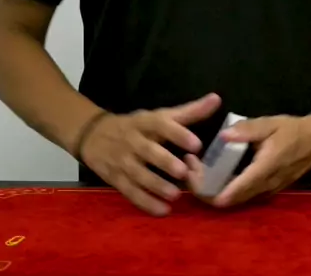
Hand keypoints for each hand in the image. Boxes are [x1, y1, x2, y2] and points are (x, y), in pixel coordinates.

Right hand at [80, 93, 220, 216]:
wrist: (93, 135)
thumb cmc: (136, 126)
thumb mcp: (158, 115)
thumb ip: (189, 111)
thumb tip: (216, 99)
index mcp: (144, 122)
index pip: (160, 125)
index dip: (177, 134)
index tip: (196, 144)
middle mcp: (132, 140)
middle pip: (148, 151)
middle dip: (165, 162)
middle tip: (183, 172)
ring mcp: (122, 161)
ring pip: (138, 175)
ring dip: (156, 185)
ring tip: (175, 195)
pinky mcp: (116, 179)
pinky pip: (130, 193)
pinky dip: (146, 202)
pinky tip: (163, 211)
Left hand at [186, 113, 310, 208]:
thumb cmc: (292, 130)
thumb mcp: (270, 123)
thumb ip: (247, 130)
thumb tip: (223, 136)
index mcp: (266, 168)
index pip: (238, 188)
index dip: (216, 192)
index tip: (196, 185)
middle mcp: (266, 185)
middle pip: (234, 198)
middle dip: (209, 190)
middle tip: (189, 170)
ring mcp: (268, 190)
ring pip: (238, 198)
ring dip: (217, 189)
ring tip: (197, 170)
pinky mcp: (268, 190)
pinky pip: (245, 195)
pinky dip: (228, 188)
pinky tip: (215, 173)